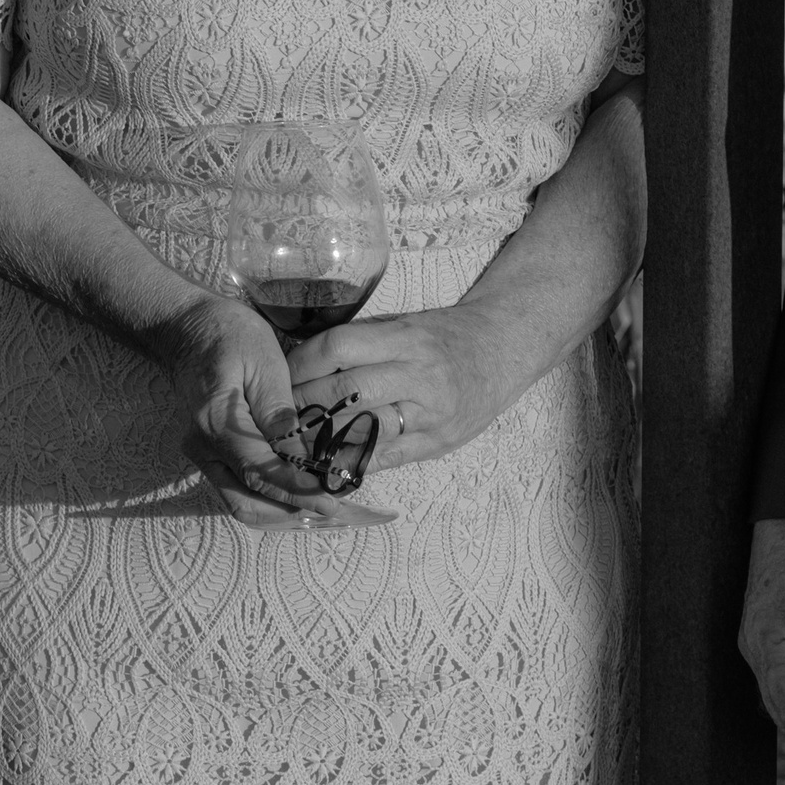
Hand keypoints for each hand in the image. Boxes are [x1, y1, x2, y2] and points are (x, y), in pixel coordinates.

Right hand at [145, 295, 372, 530]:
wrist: (189, 327)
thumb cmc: (230, 335)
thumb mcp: (264, 363)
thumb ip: (280, 414)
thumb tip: (301, 458)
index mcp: (217, 424)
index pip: (261, 474)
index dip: (298, 493)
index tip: (332, 503)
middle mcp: (203, 448)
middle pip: (246, 502)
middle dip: (289, 510)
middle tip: (331, 504)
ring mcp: (202, 453)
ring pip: (239, 501)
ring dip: (278, 507)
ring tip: (320, 497)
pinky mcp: (208, 453)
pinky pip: (236, 487)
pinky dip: (266, 494)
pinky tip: (298, 484)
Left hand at [286, 301, 517, 471]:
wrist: (505, 350)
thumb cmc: (447, 335)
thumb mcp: (407, 324)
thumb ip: (364, 341)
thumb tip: (303, 359)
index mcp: (407, 338)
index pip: (339, 348)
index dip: (302, 364)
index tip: (281, 373)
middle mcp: (419, 376)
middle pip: (344, 392)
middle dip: (303, 403)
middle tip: (279, 409)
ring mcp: (429, 414)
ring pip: (360, 430)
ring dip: (319, 437)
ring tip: (295, 436)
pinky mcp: (435, 443)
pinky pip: (382, 458)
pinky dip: (349, 460)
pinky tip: (326, 459)